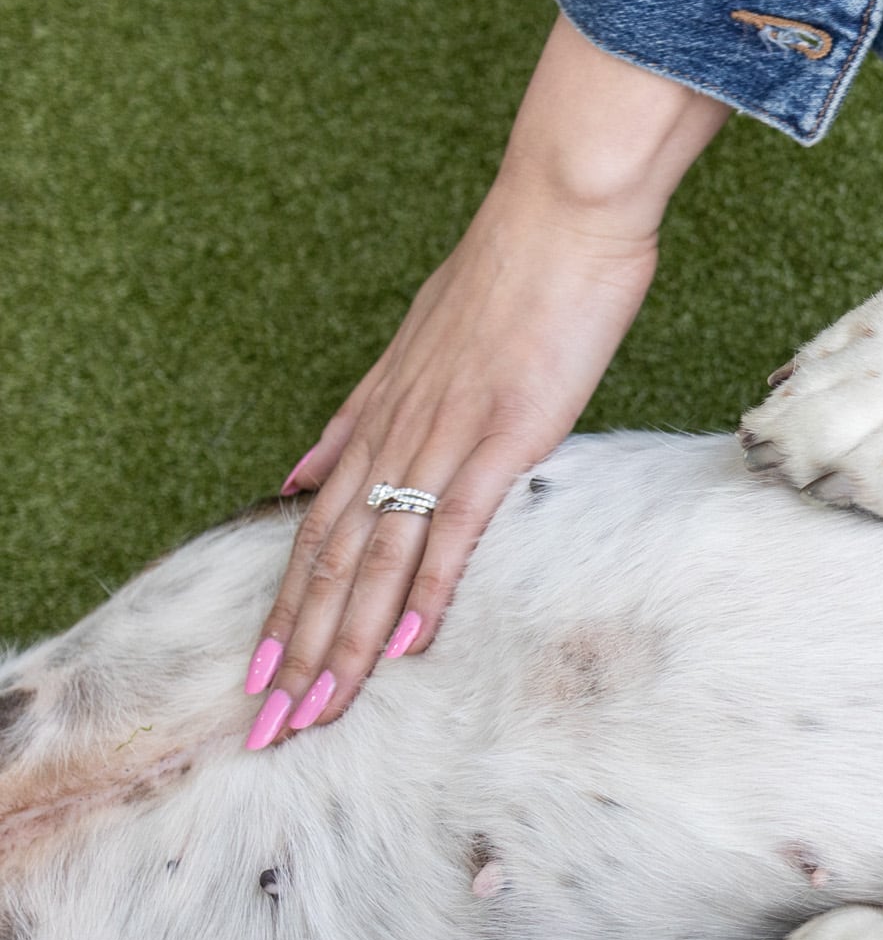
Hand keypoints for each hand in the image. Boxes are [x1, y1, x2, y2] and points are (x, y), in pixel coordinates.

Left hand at [242, 14, 729, 747]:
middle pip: (330, 560)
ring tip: (321, 708)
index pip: (318, 530)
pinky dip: (425, 591)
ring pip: (377, 559)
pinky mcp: (498, 437)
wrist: (561, 215)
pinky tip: (407, 643)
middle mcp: (396, 432)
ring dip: (345, 641)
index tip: (263, 673)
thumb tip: (303, 472)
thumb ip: (363, 415)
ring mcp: (443, 438)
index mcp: (380, 414)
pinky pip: (451, 529)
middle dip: (297, 649)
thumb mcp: (421, 343)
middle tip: (272, 724)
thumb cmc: (517, 271)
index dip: (286, 607)